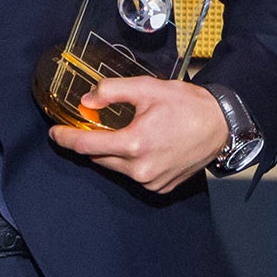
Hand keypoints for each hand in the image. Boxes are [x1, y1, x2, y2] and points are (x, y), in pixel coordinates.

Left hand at [47, 76, 230, 193]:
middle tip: (93, 126)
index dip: (66, 138)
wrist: (221, 125)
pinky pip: (133, 176)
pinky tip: (141, 147)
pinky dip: (129, 163)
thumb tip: (87, 100)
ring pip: (115, 167)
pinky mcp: (161, 188)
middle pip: (99, 157)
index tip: (54, 133)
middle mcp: (141, 169)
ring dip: (111, 152)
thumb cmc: (187, 105)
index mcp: (135, 144)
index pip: (86, 145)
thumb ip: (111, 91)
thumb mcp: (146, 88)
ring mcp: (152, 182)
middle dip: (92, 142)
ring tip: (124, 133)